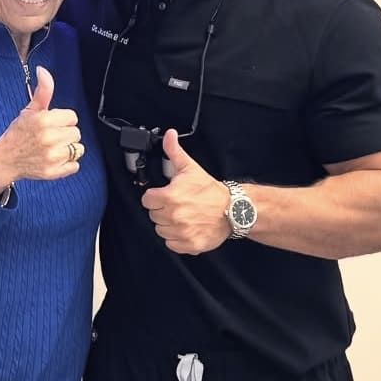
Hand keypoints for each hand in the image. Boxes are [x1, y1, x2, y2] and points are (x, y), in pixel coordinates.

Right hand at [0, 67, 82, 186]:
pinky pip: (75, 166)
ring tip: (53, 148)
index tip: (51, 124)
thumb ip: (43, 91)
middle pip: (76, 133)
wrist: (5, 159)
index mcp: (44, 120)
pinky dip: (68, 164)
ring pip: (78, 149)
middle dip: (65, 133)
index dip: (62, 120)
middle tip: (50, 136)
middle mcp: (49, 138)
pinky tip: (54, 159)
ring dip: (68, 149)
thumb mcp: (29, 110)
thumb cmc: (18, 133)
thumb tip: (43, 71)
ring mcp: (52, 157)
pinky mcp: (54, 172)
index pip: (72, 117)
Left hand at [140, 129, 230, 254]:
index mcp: (170, 196)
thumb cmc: (210, 190)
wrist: (233, 209)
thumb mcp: (190, 168)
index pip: (147, 200)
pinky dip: (176, 239)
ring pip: (161, 230)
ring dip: (168, 224)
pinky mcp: (189, 245)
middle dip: (162, 209)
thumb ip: (174, 151)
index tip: (164, 195)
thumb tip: (168, 135)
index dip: (155, 196)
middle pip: (153, 215)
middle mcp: (174, 215)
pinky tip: (186, 228)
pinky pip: (171, 244)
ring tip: (182, 216)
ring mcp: (181, 232)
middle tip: (176, 205)